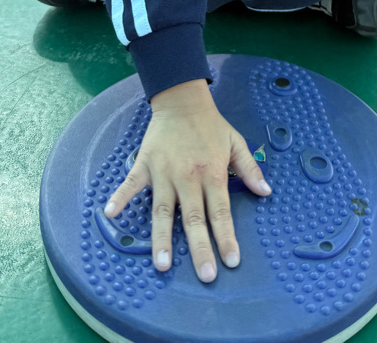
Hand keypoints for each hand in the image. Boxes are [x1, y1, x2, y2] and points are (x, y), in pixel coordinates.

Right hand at [103, 80, 270, 283]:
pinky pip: (131, 184)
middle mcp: (188, 177)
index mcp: (211, 173)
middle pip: (194, 218)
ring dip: (162, 238)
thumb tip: (266, 192)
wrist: (182, 100)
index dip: (226, 237)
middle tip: (205, 275)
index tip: (231, 261)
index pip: (220, 212)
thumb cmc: (211, 125)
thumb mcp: (236, 142)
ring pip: (163, 210)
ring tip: (162, 265)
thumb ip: (249, 169)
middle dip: (200, 248)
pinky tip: (110, 214)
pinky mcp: (145, 164)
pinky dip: (120, 197)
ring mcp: (164, 172)